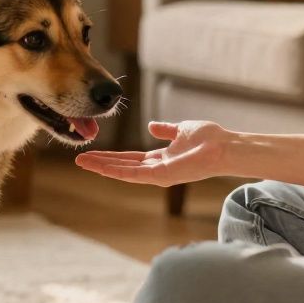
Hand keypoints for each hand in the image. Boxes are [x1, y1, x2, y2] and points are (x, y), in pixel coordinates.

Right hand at [74, 121, 231, 186]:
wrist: (225, 147)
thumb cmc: (210, 139)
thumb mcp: (182, 129)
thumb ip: (166, 130)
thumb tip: (151, 125)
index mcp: (161, 158)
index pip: (130, 158)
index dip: (111, 156)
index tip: (93, 152)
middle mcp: (156, 169)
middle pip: (122, 166)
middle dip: (100, 163)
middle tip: (79, 159)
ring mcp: (158, 175)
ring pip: (123, 172)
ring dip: (102, 167)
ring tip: (82, 162)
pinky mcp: (161, 177)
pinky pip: (133, 174)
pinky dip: (115, 171)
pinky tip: (100, 167)